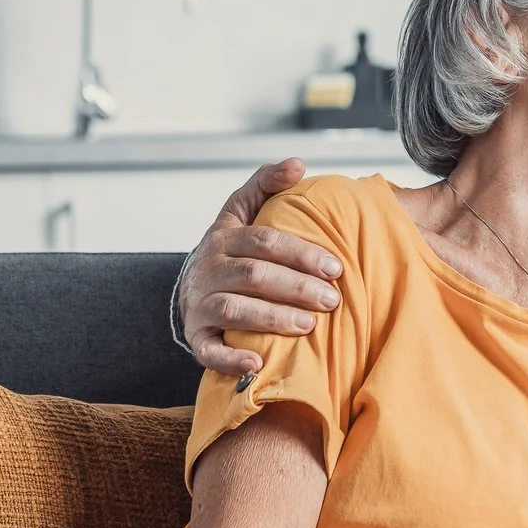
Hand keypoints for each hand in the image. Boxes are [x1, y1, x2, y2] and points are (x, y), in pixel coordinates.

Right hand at [181, 158, 346, 376]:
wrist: (191, 285)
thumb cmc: (231, 247)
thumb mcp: (243, 210)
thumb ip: (267, 184)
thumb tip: (299, 163)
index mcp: (224, 237)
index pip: (264, 241)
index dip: (301, 253)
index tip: (336, 267)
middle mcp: (208, 269)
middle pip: (253, 275)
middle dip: (296, 287)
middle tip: (332, 300)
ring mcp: (199, 304)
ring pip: (234, 310)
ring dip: (272, 319)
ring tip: (309, 326)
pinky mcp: (196, 337)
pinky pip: (208, 351)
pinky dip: (231, 360)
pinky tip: (258, 364)